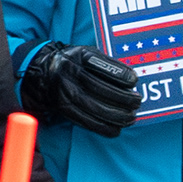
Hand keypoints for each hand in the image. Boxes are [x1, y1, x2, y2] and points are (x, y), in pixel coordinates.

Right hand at [21, 41, 144, 136]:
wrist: (45, 72)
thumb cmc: (75, 62)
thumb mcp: (87, 53)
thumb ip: (106, 63)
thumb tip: (131, 79)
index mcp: (78, 57)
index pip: (100, 66)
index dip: (119, 74)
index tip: (134, 80)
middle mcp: (70, 74)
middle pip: (99, 89)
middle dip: (123, 98)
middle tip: (137, 102)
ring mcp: (66, 93)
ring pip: (94, 108)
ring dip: (117, 115)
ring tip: (131, 117)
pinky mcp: (65, 109)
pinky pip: (86, 122)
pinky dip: (104, 127)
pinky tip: (117, 128)